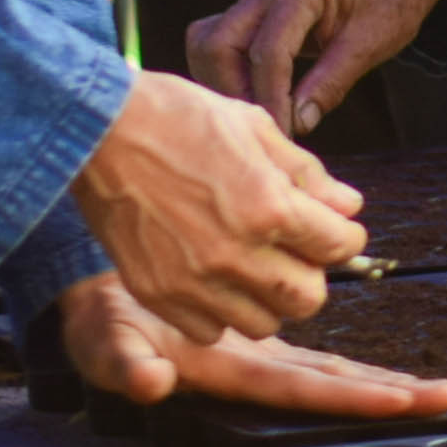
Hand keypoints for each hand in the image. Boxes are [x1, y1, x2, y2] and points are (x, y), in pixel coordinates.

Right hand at [58, 270, 446, 418]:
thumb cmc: (97, 323)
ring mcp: (258, 357)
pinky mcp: (259, 338)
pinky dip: (350, 361)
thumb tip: (150, 384)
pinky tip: (385, 367)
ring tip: (434, 389)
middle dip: (387, 397)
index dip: (350, 397)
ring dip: (379, 382)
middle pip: (330, 386)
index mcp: (225, 374)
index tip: (404, 401)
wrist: (95, 297)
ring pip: (330, 372)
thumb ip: (124, 362)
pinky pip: (314, 352)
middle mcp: (251, 370)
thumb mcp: (102, 340)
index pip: (301, 390)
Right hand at [64, 71, 365, 340]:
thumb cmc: (179, 117)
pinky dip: (220, 313)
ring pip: (263, 323)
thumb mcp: (256, 128)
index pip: (340, 247)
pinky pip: (209, 330)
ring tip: (255, 267)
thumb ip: (307, 174)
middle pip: (308, 298)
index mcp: (269, 205)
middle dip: (312, 274)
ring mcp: (193, 279)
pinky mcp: (157, 292)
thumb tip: (348, 207)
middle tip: (297, 252)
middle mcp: (235, 252)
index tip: (333, 229)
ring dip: (268, 299)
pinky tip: (215, 280)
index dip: (344, 236)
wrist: (99, 129)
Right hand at [186, 0, 446, 137]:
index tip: (283, 134)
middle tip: (264, 126)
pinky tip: (252, 97)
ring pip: (208, 43)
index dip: (270, 98)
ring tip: (257, 115)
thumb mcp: (371, 45)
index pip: (268, 50)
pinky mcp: (250, 7)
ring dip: (224, 83)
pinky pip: (218, 42)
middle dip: (234, 91)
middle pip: (218, 44)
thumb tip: (296, 125)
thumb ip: (331, 83)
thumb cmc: (390, 6)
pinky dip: (227, 73)